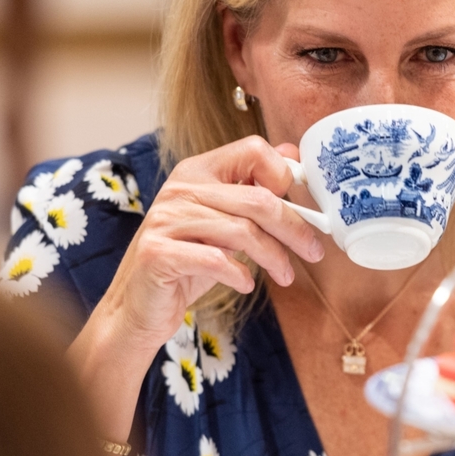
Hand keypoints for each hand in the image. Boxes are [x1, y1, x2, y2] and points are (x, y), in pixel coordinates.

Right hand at [100, 136, 323, 355]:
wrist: (139, 306)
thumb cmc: (189, 261)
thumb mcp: (224, 221)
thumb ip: (252, 189)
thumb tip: (292, 155)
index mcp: (198, 170)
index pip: (252, 149)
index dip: (284, 174)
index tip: (302, 205)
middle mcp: (181, 188)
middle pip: (258, 199)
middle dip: (294, 228)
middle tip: (314, 251)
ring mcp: (166, 219)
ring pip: (243, 232)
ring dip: (274, 257)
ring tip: (287, 275)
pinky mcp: (158, 253)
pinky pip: (216, 259)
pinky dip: (240, 274)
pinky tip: (247, 283)